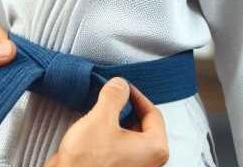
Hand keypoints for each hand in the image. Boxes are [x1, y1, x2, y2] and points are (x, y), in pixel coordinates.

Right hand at [44, 78, 168, 166]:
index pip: (153, 112)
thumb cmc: (88, 162)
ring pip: (130, 134)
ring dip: (115, 120)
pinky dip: (110, 133)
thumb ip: (113, 96)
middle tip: (108, 97)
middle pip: (143, 123)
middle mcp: (149, 160)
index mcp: (155, 148)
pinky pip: (119, 145)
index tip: (121, 87)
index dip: (135, 95)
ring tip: (98, 111)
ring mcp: (134, 165)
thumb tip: (120, 84)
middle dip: (124, 107)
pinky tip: (94, 128)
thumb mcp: (100, 119)